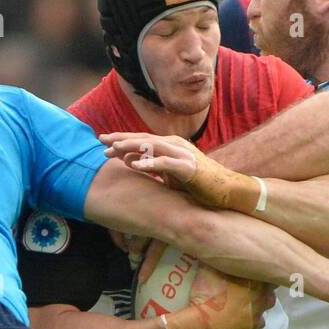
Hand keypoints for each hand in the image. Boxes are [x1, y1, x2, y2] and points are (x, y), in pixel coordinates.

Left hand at [102, 132, 259, 212]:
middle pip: (143, 138)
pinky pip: (166, 163)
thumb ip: (151, 166)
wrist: (226, 190)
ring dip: (132, 146)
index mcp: (170, 146)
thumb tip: (129, 162)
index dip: (122, 141)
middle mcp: (175, 145)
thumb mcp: (170, 173)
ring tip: (115, 149)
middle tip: (102, 141)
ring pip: (152, 146)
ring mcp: (182, 154)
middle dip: (121, 139)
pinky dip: (150, 163)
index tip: (104, 144)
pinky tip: (136, 165)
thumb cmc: (198, 183)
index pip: (141, 140)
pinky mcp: (189, 167)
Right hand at [167, 263, 272, 328]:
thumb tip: (217, 249)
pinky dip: (256, 318)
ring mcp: (258, 309)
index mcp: (252, 275)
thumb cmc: (206, 292)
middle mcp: (260, 291)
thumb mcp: (208, 268)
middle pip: (272, 284)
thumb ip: (217, 259)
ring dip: (264, 298)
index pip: (266, 267)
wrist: (204, 320)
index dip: (262, 266)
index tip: (255, 266)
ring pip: (270, 301)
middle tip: (254, 281)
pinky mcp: (253, 324)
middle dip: (266, 282)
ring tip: (253, 297)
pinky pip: (261, 321)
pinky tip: (247, 315)